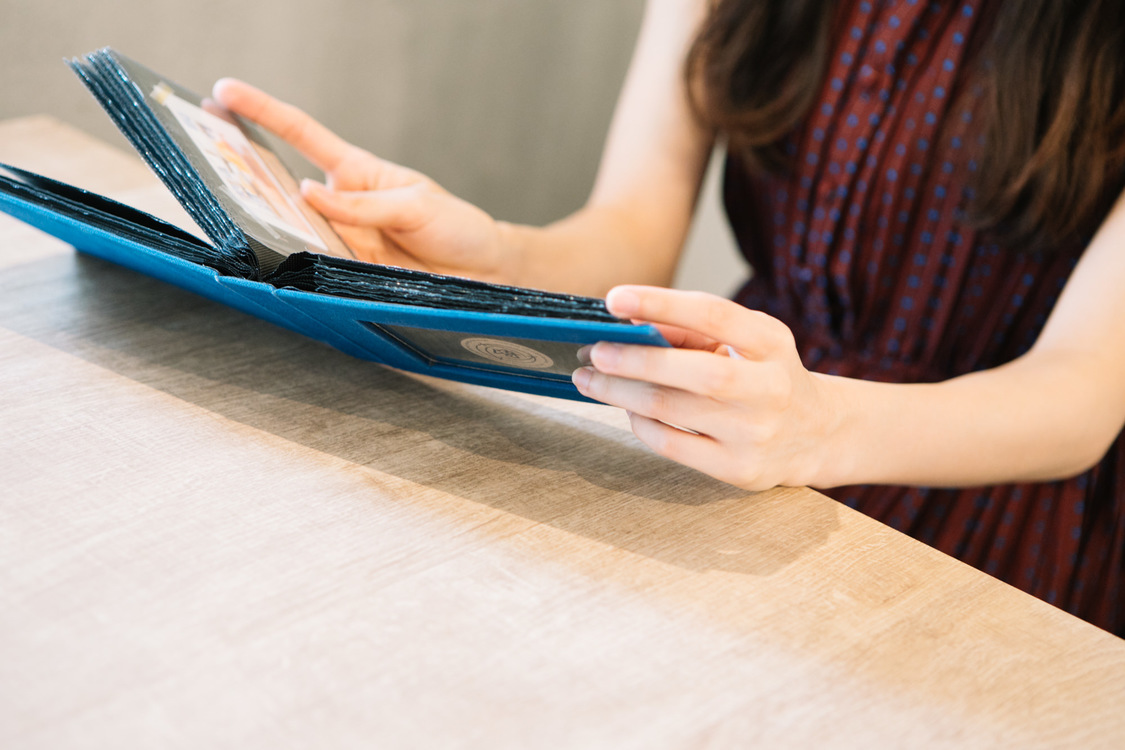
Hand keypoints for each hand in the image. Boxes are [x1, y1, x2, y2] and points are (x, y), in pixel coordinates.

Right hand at [212, 78, 509, 280]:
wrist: (485, 275)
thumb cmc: (456, 229)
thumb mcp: (415, 207)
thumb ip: (362, 205)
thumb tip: (307, 194)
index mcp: (356, 175)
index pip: (302, 135)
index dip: (263, 112)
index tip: (226, 92)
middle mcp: (341, 208)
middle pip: (282, 187)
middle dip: (245, 174)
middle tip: (211, 162)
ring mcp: (341, 243)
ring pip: (292, 232)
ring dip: (271, 227)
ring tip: (244, 217)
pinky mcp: (347, 277)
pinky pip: (315, 271)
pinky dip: (301, 269)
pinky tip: (288, 265)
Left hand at [572, 286, 842, 489]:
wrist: (816, 434)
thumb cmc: (765, 375)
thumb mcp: (746, 341)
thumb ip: (693, 330)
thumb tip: (629, 323)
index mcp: (772, 343)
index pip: (714, 315)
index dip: (661, 304)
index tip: (614, 299)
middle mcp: (770, 388)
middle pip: (692, 372)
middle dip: (634, 360)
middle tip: (594, 351)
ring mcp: (755, 434)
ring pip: (672, 411)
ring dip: (621, 392)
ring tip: (592, 378)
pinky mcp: (738, 470)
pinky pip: (671, 445)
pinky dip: (640, 423)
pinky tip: (626, 408)